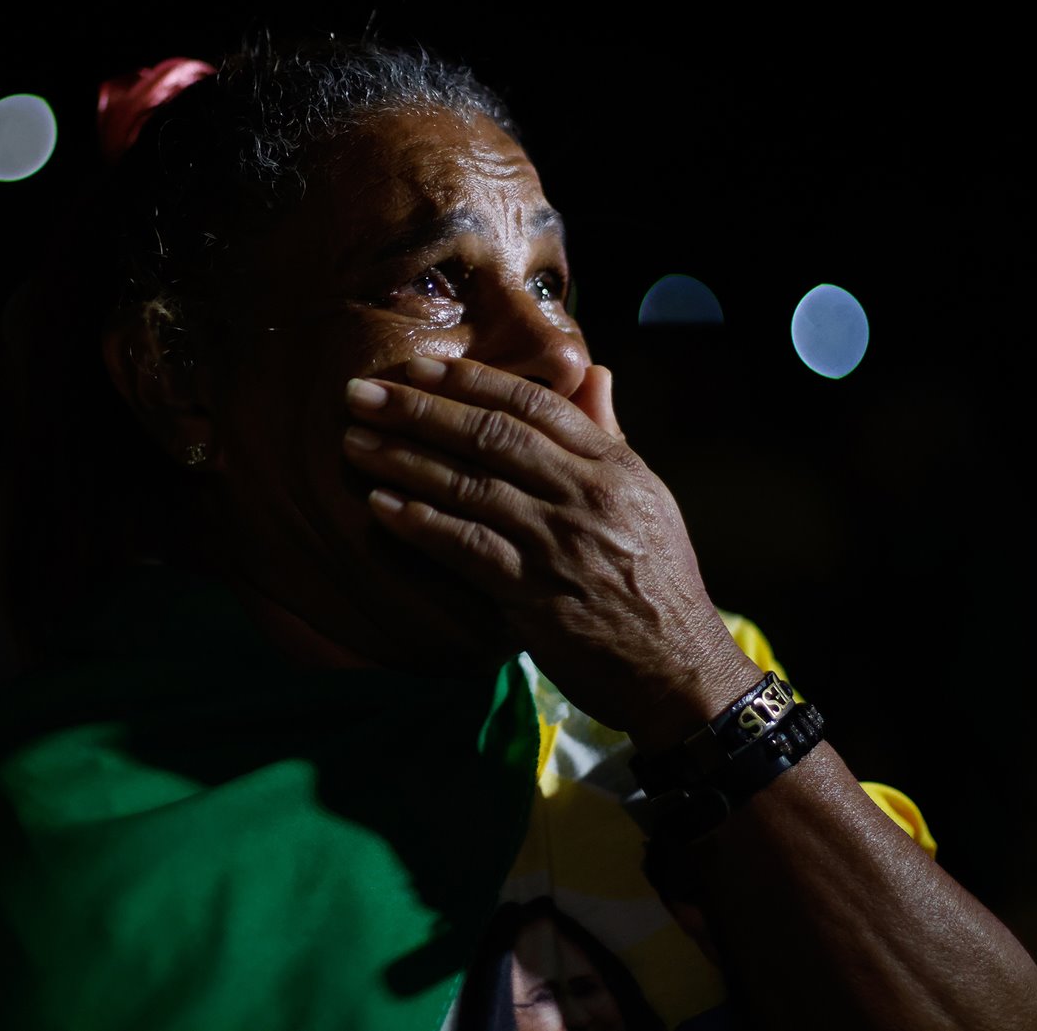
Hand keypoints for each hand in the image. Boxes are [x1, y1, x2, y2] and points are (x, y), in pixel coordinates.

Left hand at [342, 356, 756, 732]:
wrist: (681, 669)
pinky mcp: (534, 593)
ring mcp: (559, 542)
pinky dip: (421, 523)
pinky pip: (466, 547)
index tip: (417, 366)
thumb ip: (610, 434)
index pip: (533, 404)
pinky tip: (382, 507)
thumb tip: (594, 373)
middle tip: (362, 393)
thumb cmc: (659, 582)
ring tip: (355, 443)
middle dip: (419, 409)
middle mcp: (585, 495)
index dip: (470, 380)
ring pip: (469, 485)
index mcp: (611, 466)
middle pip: (490, 435)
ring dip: (404, 460)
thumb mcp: (646, 497)